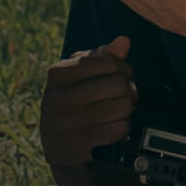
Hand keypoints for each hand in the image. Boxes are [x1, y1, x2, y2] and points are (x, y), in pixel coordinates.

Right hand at [39, 37, 137, 168]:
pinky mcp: (80, 143)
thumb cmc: (71, 102)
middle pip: (119, 84)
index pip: (109, 62)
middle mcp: (60, 97)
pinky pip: (119, 129)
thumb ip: (102, 57)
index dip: (124, 68)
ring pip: (123, 106)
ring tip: (121, 109)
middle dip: (130, 89)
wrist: (55, 144)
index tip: (123, 76)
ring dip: (128, 109)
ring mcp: (68, 122)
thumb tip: (124, 41)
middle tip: (126, 94)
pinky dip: (123, 127)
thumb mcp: (79, 76)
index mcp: (59, 74)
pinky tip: (113, 126)